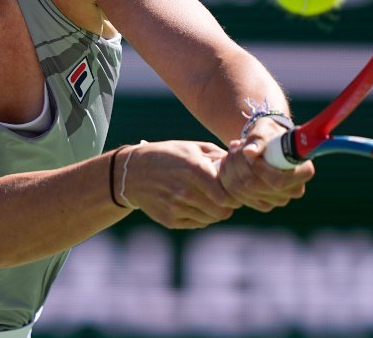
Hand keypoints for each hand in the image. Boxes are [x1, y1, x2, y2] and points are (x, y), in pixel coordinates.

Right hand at [120, 140, 239, 228]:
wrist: (133, 172)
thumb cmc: (168, 156)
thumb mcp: (192, 147)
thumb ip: (218, 155)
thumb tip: (240, 162)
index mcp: (194, 170)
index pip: (226, 195)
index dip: (235, 196)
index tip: (235, 191)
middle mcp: (185, 191)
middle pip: (221, 211)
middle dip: (228, 206)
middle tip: (227, 199)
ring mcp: (176, 208)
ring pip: (210, 219)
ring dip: (215, 212)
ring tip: (212, 201)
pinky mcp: (169, 220)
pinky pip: (197, 224)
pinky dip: (202, 217)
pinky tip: (197, 205)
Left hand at [217, 117, 314, 211]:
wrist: (266, 142)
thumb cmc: (269, 133)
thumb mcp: (265, 130)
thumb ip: (259, 140)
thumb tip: (249, 152)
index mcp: (304, 171)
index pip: (279, 181)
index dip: (259, 169)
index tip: (247, 152)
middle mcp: (295, 190)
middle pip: (259, 188)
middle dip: (240, 166)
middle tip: (233, 145)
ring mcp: (279, 200)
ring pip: (245, 193)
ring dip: (232, 170)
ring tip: (231, 151)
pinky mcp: (264, 204)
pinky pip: (240, 198)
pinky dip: (230, 180)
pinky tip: (229, 164)